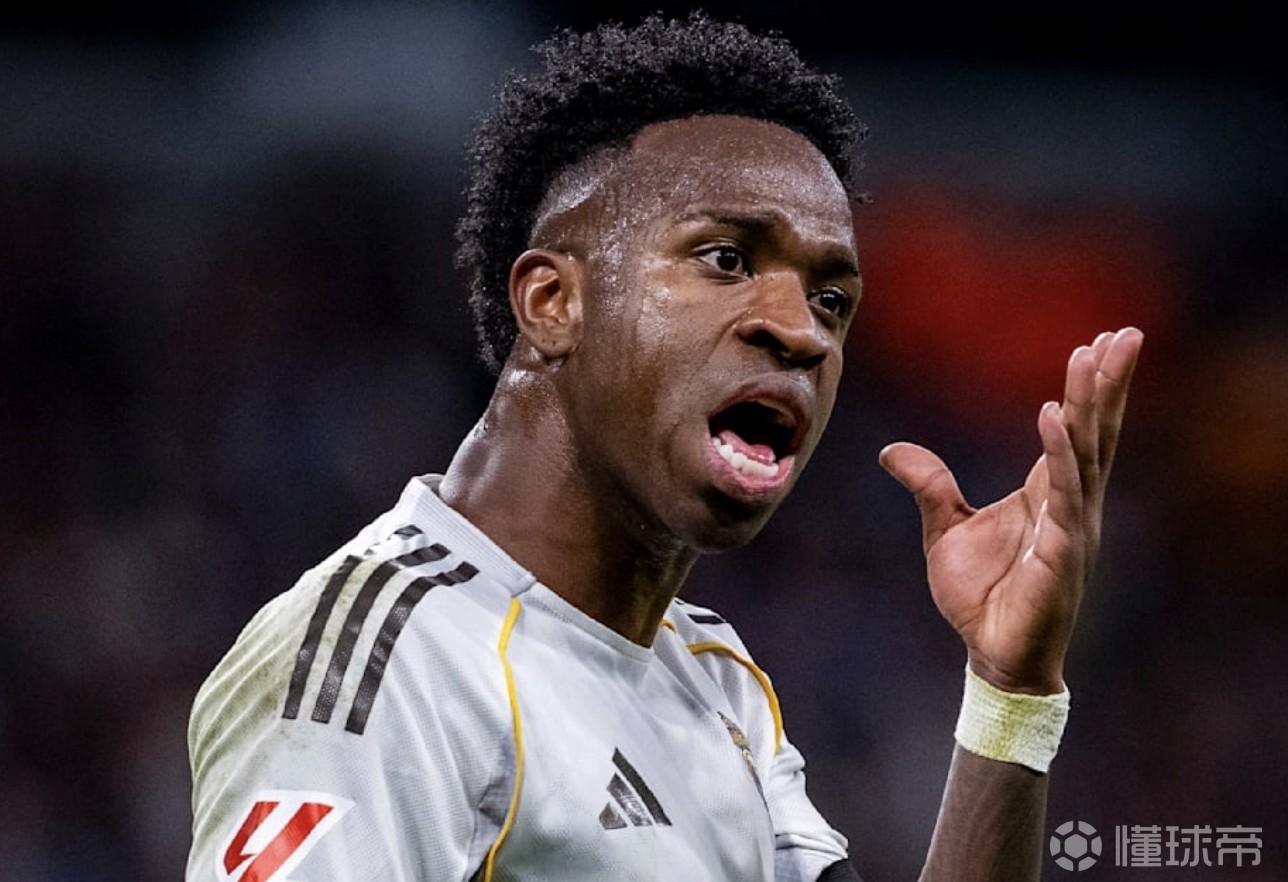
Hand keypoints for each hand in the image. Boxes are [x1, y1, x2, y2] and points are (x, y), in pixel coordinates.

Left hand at [880, 327, 1142, 694]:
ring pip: (1084, 454)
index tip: (1099, 343)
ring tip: (1092, 358)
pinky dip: (1058, 455)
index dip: (1088, 390)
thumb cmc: (980, 595)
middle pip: (1093, 432)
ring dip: (1088, 404)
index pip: (1075, 431)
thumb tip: (890, 450)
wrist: (992, 654)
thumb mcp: (945, 528)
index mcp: (1046, 494)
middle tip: (1125, 334)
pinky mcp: (1060, 555)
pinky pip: (1063, 496)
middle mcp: (1069, 504)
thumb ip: (928, 485)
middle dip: (1107, 382)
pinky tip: (1053, 418)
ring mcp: (1071, 528)